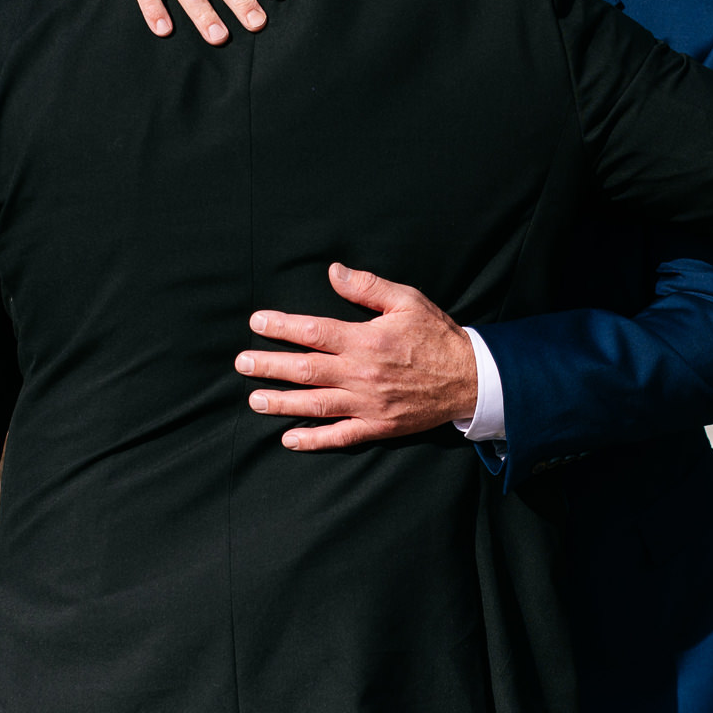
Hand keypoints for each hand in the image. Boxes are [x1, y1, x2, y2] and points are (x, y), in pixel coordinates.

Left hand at [236, 263, 479, 451]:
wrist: (471, 378)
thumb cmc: (437, 336)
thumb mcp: (407, 300)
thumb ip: (367, 288)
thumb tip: (333, 272)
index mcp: (366, 339)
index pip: (313, 332)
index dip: (281, 327)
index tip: (257, 323)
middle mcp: (362, 373)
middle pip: (305, 369)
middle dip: (269, 366)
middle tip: (241, 363)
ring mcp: (368, 403)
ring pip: (315, 404)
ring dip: (281, 403)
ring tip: (254, 400)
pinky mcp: (378, 426)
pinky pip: (341, 436)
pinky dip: (314, 440)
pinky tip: (290, 440)